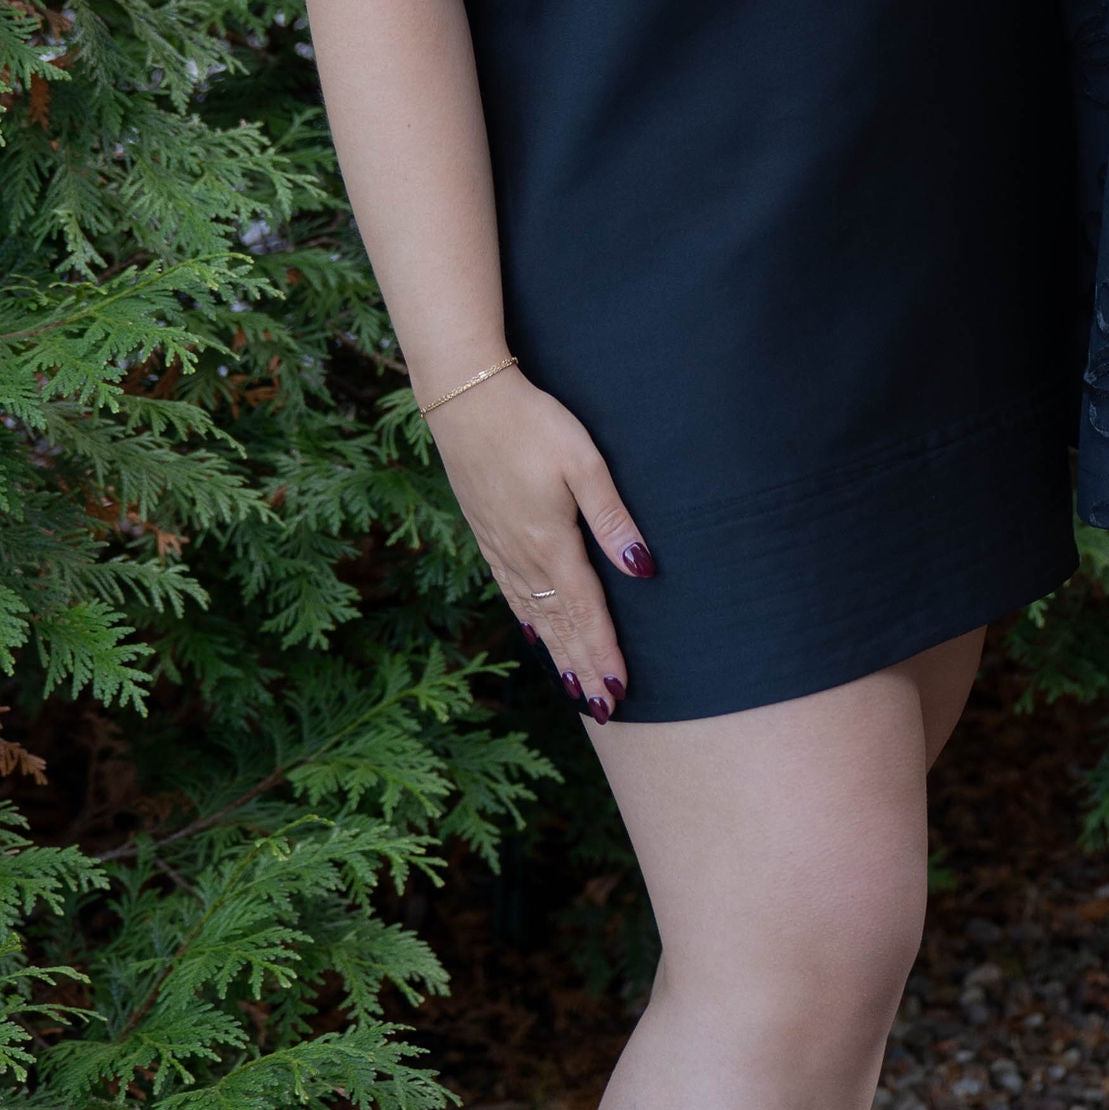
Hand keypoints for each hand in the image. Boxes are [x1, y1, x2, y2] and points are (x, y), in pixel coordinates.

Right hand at [428, 368, 650, 720]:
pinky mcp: (487, 532)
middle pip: (558, 625)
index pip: (585, 613)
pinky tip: (534, 634)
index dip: (603, 654)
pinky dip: (528, 623)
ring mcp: (500, 546)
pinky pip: (511, 593)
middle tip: (603, 711)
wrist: (465, 398)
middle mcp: (522, 556)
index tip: (619, 692)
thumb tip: (643, 571)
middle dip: (582, 668)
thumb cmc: (532, 422)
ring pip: (533, 615)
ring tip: (574, 689)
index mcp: (550, 544)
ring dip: (557, 653)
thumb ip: (612, 519)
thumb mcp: (584, 462)